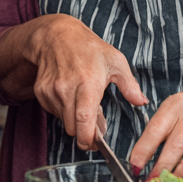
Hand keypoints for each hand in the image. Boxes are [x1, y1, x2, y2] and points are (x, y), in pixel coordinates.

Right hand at [27, 15, 146, 150]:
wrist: (56, 36)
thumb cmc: (88, 48)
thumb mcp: (115, 60)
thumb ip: (129, 84)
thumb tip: (142, 102)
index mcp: (87, 83)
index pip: (84, 120)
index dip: (89, 138)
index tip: (96, 145)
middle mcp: (66, 89)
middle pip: (73, 128)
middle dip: (84, 132)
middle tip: (95, 123)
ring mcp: (51, 91)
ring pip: (63, 121)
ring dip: (74, 120)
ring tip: (83, 104)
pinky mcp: (41, 92)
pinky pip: (53, 112)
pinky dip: (63, 111)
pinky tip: (70, 97)